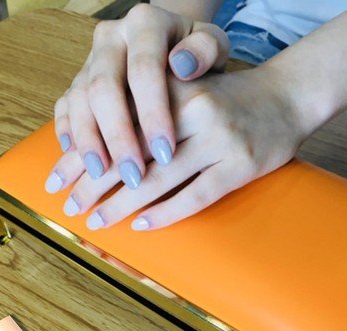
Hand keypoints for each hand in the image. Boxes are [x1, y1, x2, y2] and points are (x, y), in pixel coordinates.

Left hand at [47, 65, 310, 229]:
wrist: (286, 96)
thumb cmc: (228, 98)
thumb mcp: (187, 90)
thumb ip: (150, 110)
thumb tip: (103, 148)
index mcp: (175, 90)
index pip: (119, 126)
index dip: (86, 154)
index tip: (59, 178)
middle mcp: (196, 112)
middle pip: (134, 154)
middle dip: (95, 184)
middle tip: (70, 206)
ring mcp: (221, 140)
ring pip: (160, 179)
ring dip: (123, 205)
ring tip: (97, 221)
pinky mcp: (240, 166)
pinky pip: (195, 196)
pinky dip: (166, 213)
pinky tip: (142, 225)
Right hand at [51, 4, 228, 189]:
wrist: (174, 46)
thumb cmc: (198, 56)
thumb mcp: (213, 46)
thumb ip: (206, 51)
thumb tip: (182, 66)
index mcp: (145, 24)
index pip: (144, 69)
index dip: (153, 113)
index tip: (166, 154)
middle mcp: (111, 38)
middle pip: (103, 87)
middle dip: (118, 135)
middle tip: (133, 175)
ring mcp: (90, 60)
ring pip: (78, 99)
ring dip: (88, 140)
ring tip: (99, 175)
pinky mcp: (78, 81)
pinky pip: (64, 106)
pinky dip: (68, 132)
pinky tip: (75, 159)